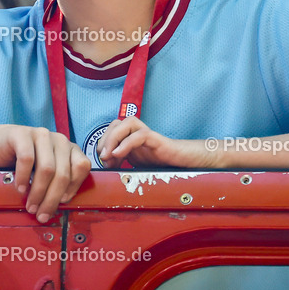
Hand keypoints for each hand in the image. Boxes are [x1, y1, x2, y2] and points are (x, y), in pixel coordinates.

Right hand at [0, 125, 90, 222]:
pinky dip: (24, 178)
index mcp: (69, 148)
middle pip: (63, 173)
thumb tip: (58, 207)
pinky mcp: (22, 134)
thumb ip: (55, 182)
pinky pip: (27, 159)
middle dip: (52, 199)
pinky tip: (21, 188)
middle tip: (42, 214)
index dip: (73, 187)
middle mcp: (59, 139)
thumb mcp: (43, 170)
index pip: (82, 167)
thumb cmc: (22, 161)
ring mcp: (41, 135)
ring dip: (38, 192)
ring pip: (47, 169)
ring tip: (31, 205)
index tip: (62, 203)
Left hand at [98, 117, 221, 168]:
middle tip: (102, 157)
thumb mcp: (137, 165)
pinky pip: (140, 135)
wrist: (186, 166)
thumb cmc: (163, 165)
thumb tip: (106, 164)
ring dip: (113, 138)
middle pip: (116, 123)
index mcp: (132, 138)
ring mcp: (148, 135)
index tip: (102, 160)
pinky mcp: (157, 140)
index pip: (112, 130)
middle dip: (105, 139)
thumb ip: (122, 162)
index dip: (103, 142)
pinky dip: (126, 143)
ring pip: (127, 122)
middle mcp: (139, 133)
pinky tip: (119, 155)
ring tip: (108, 155)